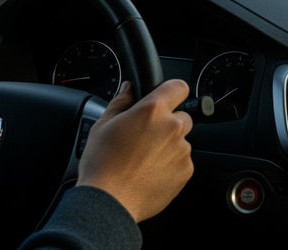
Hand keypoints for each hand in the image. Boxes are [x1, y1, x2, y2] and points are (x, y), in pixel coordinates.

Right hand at [77, 80, 193, 222]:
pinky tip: (149, 172)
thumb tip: (129, 89)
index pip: (178, 87)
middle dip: (167, 123)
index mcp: (153, 111)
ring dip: (168, 146)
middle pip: (182, 116)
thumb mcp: (102, 126)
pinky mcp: (186, 171)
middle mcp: (172, 127)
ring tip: (143, 160)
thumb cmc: (102, 165)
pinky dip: (170, 165)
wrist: (108, 202)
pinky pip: (182, 161)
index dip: (171, 92)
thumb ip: (121, 102)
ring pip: (181, 141)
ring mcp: (182, 150)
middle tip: (145, 138)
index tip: (166, 98)